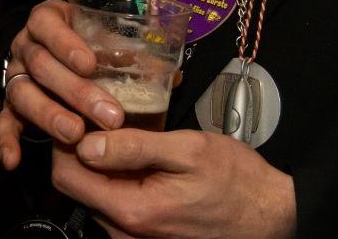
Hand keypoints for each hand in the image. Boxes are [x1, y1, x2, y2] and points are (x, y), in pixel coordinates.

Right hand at [0, 0, 125, 169]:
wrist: (54, 51)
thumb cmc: (88, 44)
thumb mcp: (105, 39)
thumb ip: (131, 53)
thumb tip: (173, 76)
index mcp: (46, 21)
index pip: (47, 24)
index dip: (65, 43)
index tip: (90, 64)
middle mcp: (26, 47)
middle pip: (41, 65)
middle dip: (75, 91)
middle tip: (109, 116)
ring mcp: (16, 77)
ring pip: (23, 93)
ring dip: (49, 115)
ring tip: (76, 135)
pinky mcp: (10, 105)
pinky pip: (2, 121)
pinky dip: (6, 141)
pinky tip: (14, 160)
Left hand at [52, 128, 295, 238]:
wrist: (271, 214)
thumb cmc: (236, 180)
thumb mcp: (188, 150)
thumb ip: (134, 148)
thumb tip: (85, 144)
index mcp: (133, 211)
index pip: (67, 175)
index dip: (66, 139)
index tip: (79, 111)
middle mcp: (126, 234)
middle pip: (76, 186)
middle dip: (80, 149)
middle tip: (100, 115)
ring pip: (93, 194)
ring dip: (99, 164)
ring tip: (121, 132)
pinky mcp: (144, 236)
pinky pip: (114, 204)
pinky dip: (116, 178)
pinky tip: (136, 157)